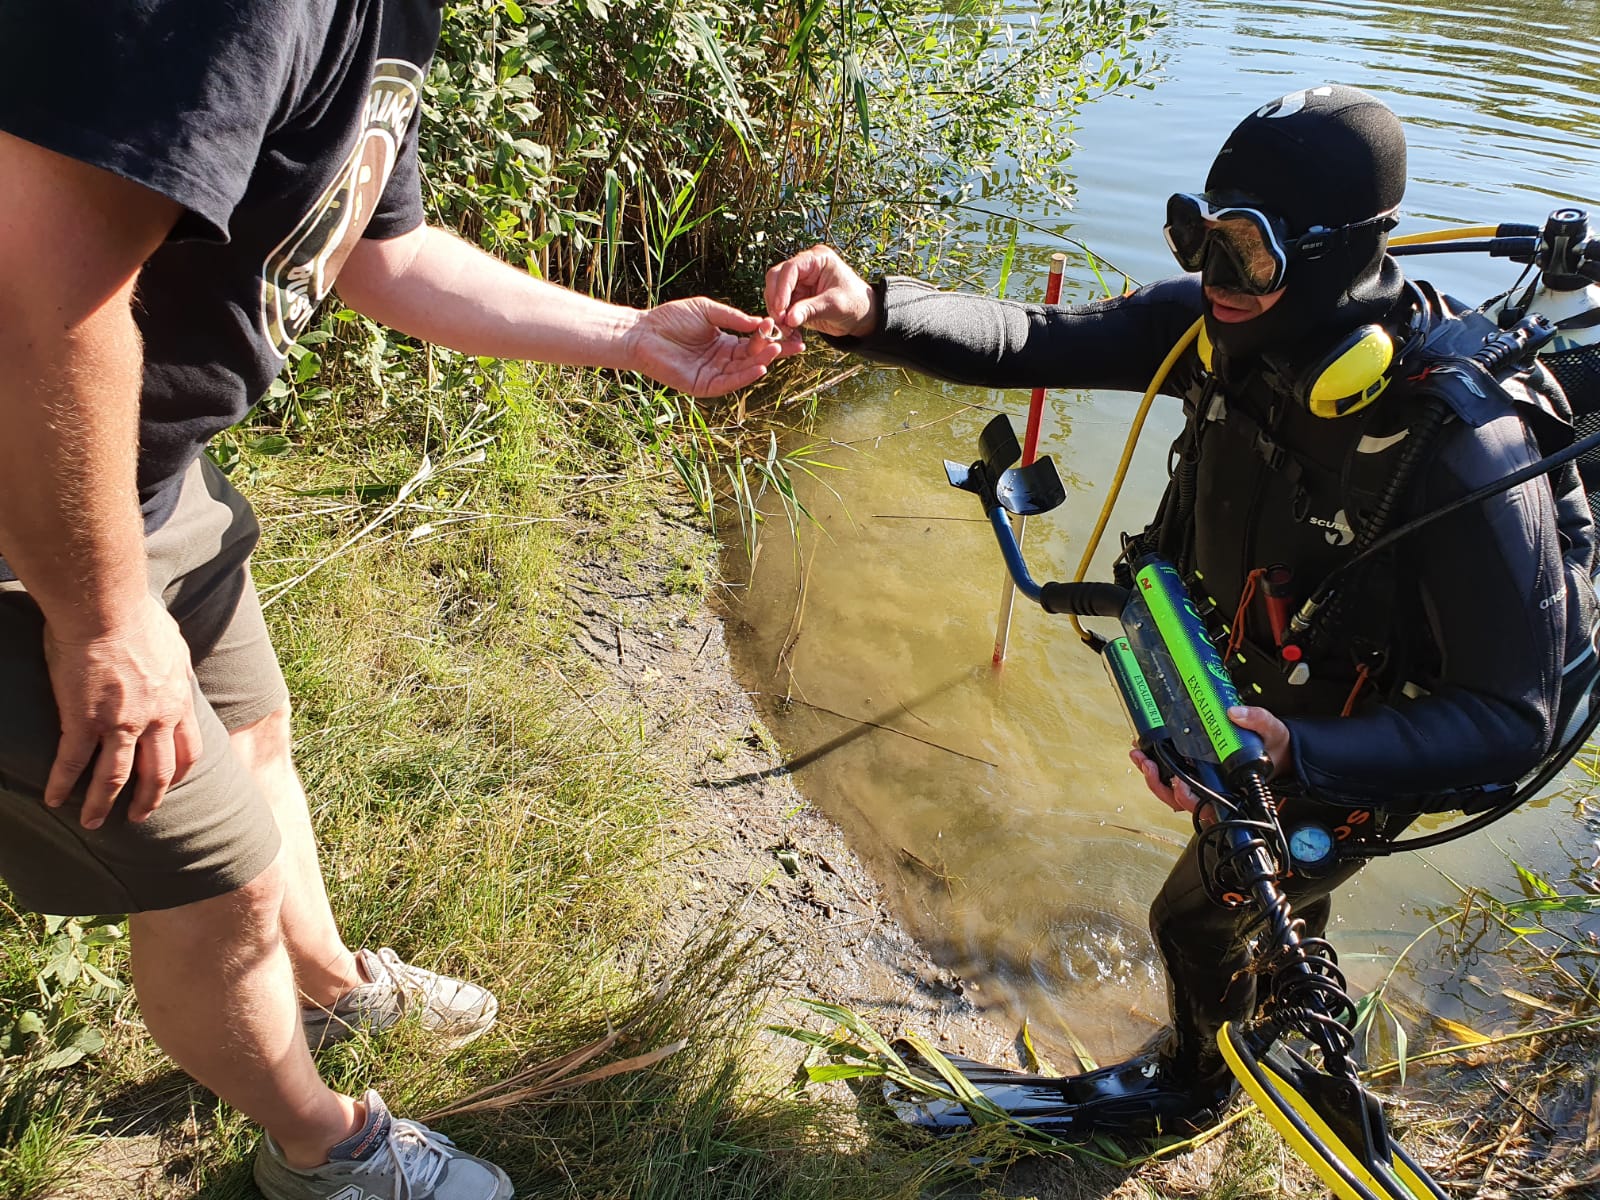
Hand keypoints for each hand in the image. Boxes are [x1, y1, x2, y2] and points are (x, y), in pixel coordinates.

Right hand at [43, 593, 202, 828]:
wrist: (106, 610)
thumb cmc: (138, 618)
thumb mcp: (175, 645)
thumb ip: (177, 666)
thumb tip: (178, 666)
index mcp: (177, 703)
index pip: (187, 750)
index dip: (179, 773)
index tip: (170, 785)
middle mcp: (154, 720)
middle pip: (157, 773)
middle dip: (148, 800)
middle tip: (137, 818)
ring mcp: (119, 724)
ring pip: (115, 778)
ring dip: (103, 804)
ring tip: (93, 822)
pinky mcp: (82, 721)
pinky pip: (71, 763)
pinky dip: (62, 785)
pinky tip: (53, 800)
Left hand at [625, 297, 798, 397]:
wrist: (644, 332)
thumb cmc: (671, 318)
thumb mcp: (708, 311)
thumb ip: (733, 318)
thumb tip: (759, 322)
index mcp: (723, 343)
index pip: (752, 343)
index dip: (770, 338)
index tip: (788, 331)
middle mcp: (721, 360)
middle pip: (753, 358)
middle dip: (774, 352)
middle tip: (796, 345)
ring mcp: (713, 374)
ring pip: (744, 371)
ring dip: (762, 362)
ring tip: (778, 351)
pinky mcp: (703, 385)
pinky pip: (728, 383)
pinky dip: (745, 376)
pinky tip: (759, 368)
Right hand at [764, 245, 877, 339]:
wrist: (862, 316)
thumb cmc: (855, 304)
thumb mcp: (834, 306)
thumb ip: (811, 310)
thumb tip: (788, 319)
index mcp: (818, 259)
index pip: (791, 268)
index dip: (782, 288)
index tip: (780, 309)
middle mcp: (805, 267)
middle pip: (776, 277)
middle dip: (775, 299)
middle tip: (778, 320)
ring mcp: (798, 282)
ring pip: (774, 292)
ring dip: (776, 310)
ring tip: (784, 328)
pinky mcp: (795, 297)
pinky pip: (780, 306)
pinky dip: (780, 318)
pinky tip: (787, 330)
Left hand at [1129, 706, 1292, 816]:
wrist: (1274, 748)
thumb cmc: (1272, 748)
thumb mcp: (1271, 731)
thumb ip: (1257, 721)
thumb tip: (1235, 714)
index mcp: (1231, 788)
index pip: (1206, 803)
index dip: (1187, 797)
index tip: (1177, 782)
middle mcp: (1213, 790)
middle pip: (1179, 800)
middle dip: (1158, 784)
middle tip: (1148, 764)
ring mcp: (1201, 783)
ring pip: (1171, 791)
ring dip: (1152, 776)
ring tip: (1140, 756)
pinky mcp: (1193, 772)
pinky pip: (1170, 777)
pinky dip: (1156, 767)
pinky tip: (1147, 752)